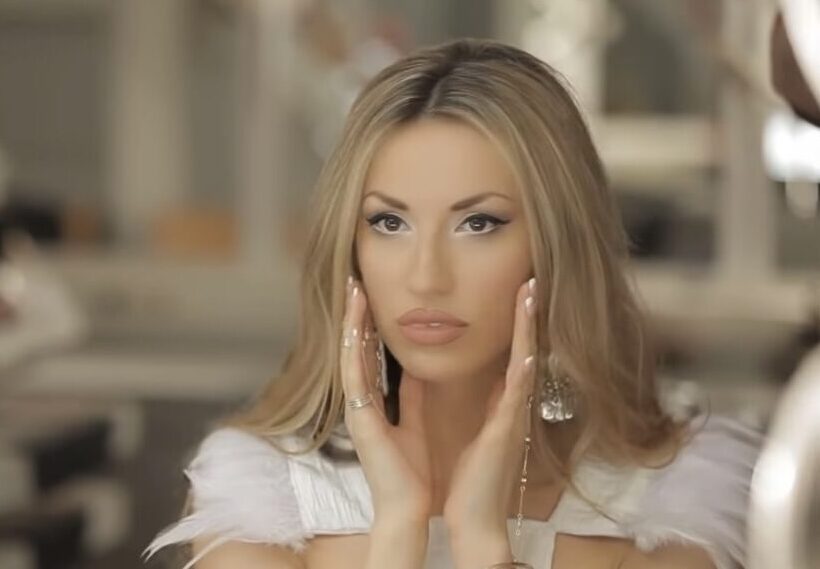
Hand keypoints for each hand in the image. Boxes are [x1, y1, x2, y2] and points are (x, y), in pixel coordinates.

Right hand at [340, 276, 432, 521]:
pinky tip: (357, 325)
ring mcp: (355, 409)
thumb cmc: (410, 471)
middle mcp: (359, 402)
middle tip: (357, 284)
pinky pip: (355, 376)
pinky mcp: (359, 417)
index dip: (367, 326)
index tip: (370, 297)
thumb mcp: (414, 422)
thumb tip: (415, 369)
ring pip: (351, 356)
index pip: (368, 356)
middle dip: (356, 316)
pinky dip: (355, 349)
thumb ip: (411, 396)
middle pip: (355, 350)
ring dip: (352, 324)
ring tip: (354, 292)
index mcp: (372, 404)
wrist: (407, 506)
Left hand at [442, 278, 537, 561]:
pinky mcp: (505, 433)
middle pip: (524, 351)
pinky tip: (529, 352)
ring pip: (524, 364)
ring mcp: (512, 418)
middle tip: (529, 282)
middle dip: (526, 317)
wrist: (474, 518)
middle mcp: (511, 406)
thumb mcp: (471, 428)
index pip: (510, 355)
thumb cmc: (473, 479)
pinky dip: (523, 374)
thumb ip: (480, 401)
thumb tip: (475, 375)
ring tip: (530, 297)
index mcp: (500, 405)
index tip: (517, 294)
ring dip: (528, 331)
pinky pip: (515, 397)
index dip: (515, 325)